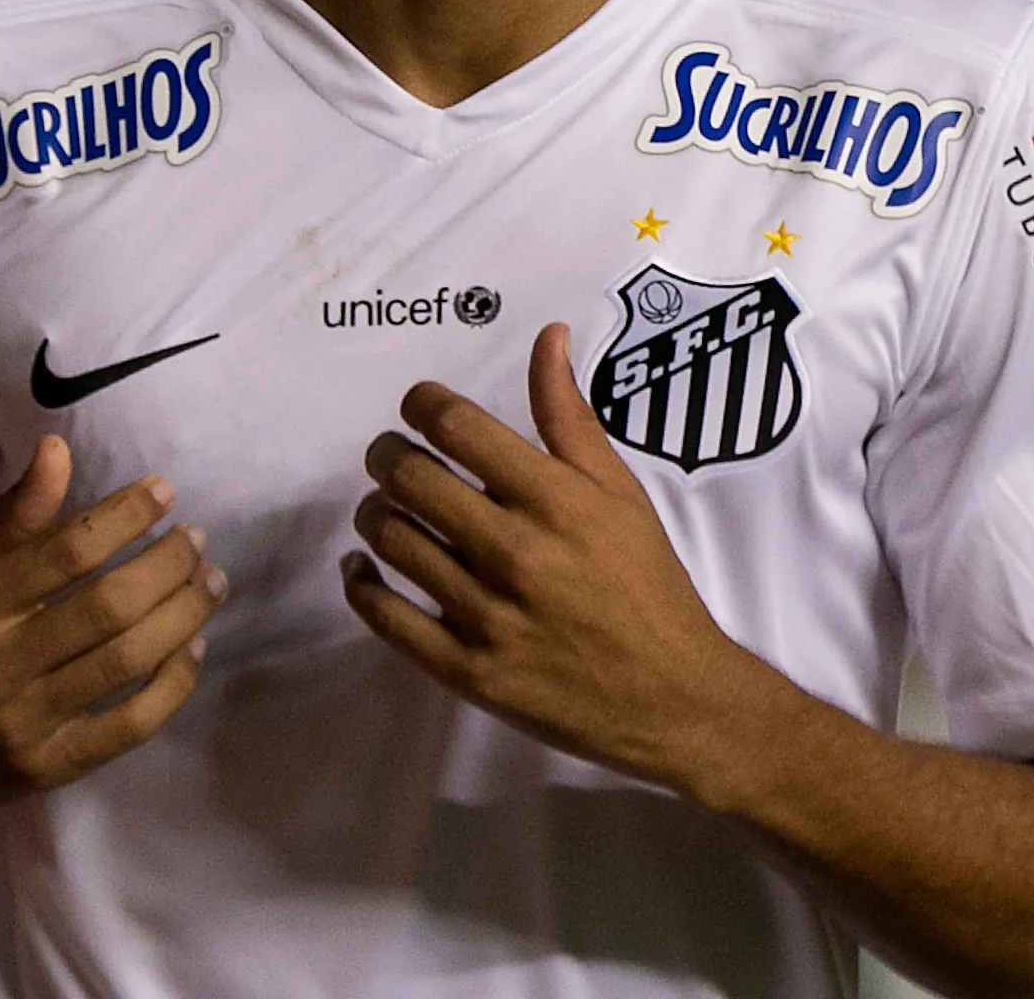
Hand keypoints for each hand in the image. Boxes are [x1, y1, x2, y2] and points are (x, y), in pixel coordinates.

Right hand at [0, 436, 225, 821]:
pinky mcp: (45, 770)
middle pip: (108, 606)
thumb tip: (59, 447)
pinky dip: (172, 685)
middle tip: (196, 538)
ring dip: (183, 615)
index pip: (67, 550)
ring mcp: (22, 724)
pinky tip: (193, 648)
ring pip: (127, 661)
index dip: (126, 516)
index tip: (164, 492)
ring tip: (210, 581)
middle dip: (167, 564)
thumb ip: (7, 516)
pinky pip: (129, 727)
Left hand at [343, 322, 777, 789]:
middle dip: (386, 454)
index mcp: (554, 499)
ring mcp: (486, 615)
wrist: (672, 696)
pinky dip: (361, 584)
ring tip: (385, 508)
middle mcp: (514, 551)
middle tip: (390, 457)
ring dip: (375, 514)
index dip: (422, 403)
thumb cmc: (646, 585)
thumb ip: (571, 418)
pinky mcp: (466, 670)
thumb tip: (548, 337)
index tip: (419, 406)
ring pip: (393, 542)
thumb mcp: (619, 492)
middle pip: (410, 478)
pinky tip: (363, 568)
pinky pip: (386, 618)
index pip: (456, 427)